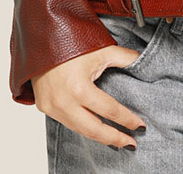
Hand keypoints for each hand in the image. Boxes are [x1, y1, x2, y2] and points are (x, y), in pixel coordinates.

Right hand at [32, 44, 146, 149]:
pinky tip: (94, 129)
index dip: (127, 119)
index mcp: (80, 88)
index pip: (110, 110)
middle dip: (114, 138)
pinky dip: (82, 127)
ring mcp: (52, 107)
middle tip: (131, 143)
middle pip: (94, 129)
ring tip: (116, 140)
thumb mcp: (101, 50)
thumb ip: (124, 57)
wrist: (42, 39)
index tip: (140, 126)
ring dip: (99, 136)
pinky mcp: (45, 107)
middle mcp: (64, 102)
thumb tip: (141, 60)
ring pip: (80, 130)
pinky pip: (67, 123)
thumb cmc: (70, 44)